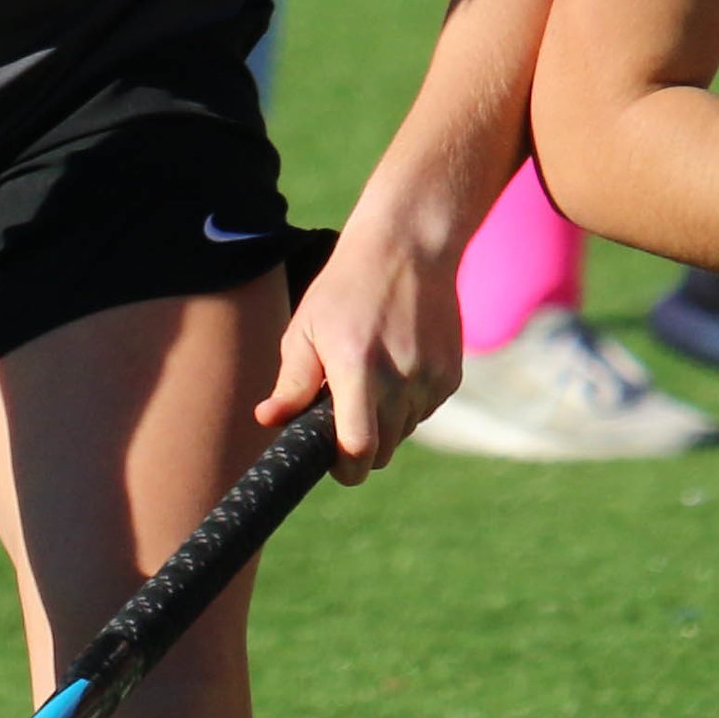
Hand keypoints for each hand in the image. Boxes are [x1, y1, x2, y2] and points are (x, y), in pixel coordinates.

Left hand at [261, 204, 464, 474]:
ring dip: (385, 420)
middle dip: (361, 445)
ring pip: (404, 431)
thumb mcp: (306, 330)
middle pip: (383, 449)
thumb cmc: (345, 290)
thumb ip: (292, 384)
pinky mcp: (451, 375)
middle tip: (343, 412)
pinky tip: (397, 364)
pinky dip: (408, 402)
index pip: (359, 448)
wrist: (408, 248)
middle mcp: (400, 378)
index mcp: (357, 369)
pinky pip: (425, 410)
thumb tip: (267, 421)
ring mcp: (430, 378)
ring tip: (370, 376)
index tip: (337, 465)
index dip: (346, 469)